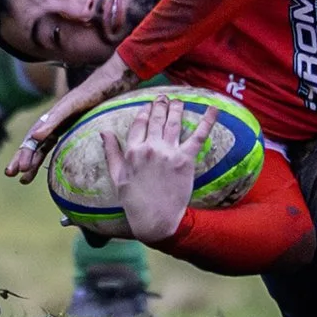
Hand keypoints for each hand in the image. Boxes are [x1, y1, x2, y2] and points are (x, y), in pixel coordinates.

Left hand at [5, 55, 133, 179]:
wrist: (114, 80)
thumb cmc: (104, 102)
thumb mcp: (90, 124)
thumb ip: (79, 137)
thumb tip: (73, 155)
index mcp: (60, 126)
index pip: (41, 145)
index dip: (31, 160)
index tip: (21, 177)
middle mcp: (57, 118)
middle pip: (36, 140)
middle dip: (22, 157)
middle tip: (11, 173)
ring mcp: (63, 110)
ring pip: (42, 131)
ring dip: (30, 148)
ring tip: (21, 166)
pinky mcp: (72, 102)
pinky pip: (58, 116)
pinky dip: (47, 126)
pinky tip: (37, 137)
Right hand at [103, 95, 209, 243]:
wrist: (155, 220)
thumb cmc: (134, 201)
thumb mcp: (117, 176)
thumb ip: (111, 152)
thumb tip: (104, 132)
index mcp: (133, 151)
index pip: (139, 123)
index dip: (144, 111)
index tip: (148, 105)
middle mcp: (150, 148)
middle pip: (156, 119)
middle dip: (160, 105)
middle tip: (164, 97)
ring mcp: (168, 153)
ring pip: (173, 122)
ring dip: (176, 108)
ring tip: (178, 100)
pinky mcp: (185, 160)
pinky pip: (198, 136)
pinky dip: (207, 121)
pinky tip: (213, 109)